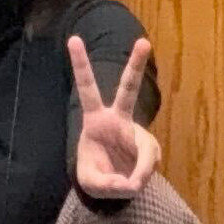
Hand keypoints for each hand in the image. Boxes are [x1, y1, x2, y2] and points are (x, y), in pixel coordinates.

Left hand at [69, 34, 160, 199]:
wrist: (116, 184)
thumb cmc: (98, 173)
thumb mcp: (92, 182)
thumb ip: (107, 183)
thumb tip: (132, 184)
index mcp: (95, 119)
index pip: (87, 89)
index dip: (81, 65)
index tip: (73, 39)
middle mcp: (119, 120)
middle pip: (128, 89)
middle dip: (136, 66)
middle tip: (144, 42)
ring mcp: (138, 133)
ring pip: (146, 148)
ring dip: (138, 171)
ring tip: (127, 184)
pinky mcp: (150, 149)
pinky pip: (147, 167)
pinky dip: (138, 181)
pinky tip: (131, 184)